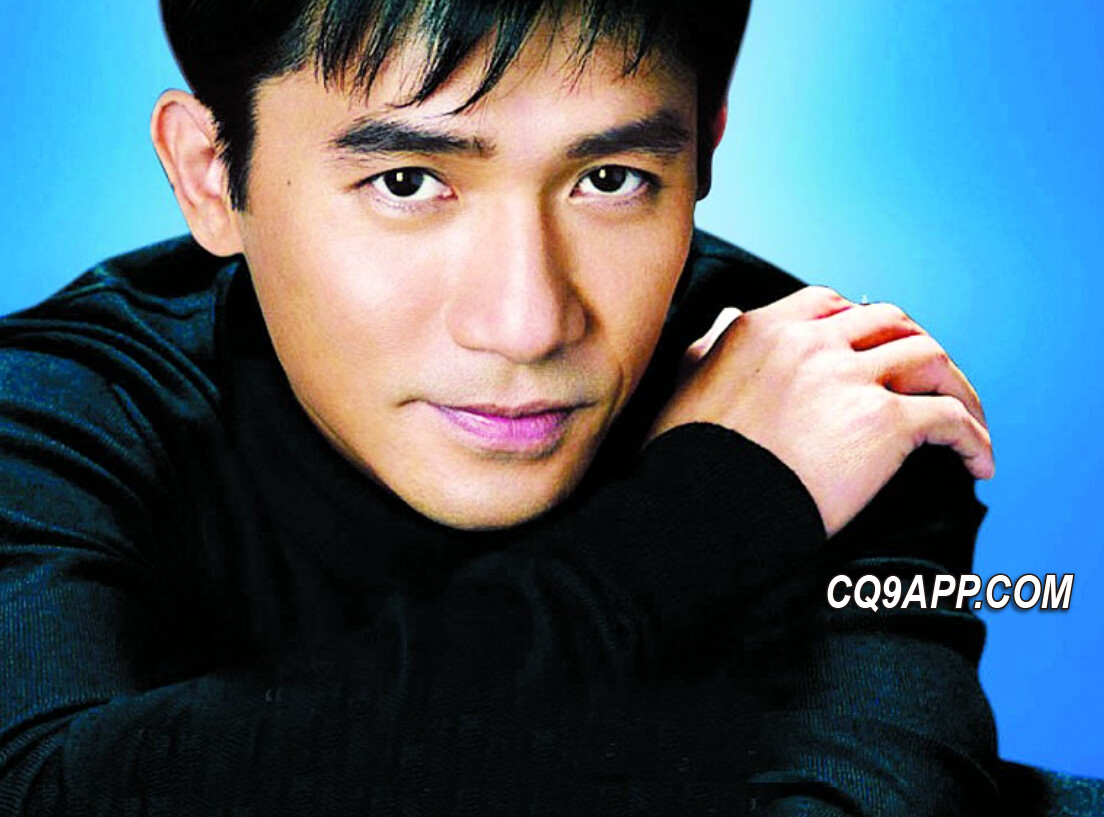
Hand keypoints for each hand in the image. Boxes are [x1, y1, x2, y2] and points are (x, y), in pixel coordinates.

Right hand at [649, 286, 993, 536]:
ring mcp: (849, 377)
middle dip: (914, 346)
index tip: (874, 350)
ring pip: (930, 358)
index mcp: (763, 329)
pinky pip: (949, 417)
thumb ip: (707, 349)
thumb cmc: (687, 463)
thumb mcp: (684, 387)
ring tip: (969, 420)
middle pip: (889, 321)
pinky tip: (977, 463)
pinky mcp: (882, 421)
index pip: (831, 305)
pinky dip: (973, 438)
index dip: (861, 325)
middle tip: (928, 380)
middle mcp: (810, 342)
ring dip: (957, 387)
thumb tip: (721, 323)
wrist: (702, 512)